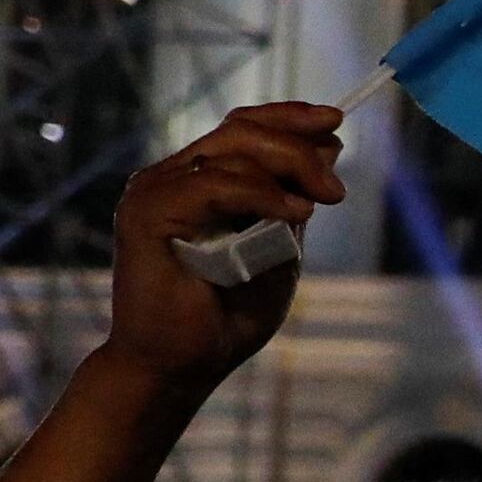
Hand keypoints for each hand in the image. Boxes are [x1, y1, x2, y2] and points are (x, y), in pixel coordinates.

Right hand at [104, 106, 341, 387]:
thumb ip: (295, 198)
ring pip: (231, 151)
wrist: (184, 364)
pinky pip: (212, 185)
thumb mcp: (281, 247)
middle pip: (241, 131)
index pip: (242, 126)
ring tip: (316, 206)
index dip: (288, 116)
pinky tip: (292, 212)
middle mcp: (172, 178)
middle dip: (298, 148)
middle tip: (335, 191)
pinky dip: (258, 193)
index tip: (335, 120)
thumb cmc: (228, 316)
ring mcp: (154, 191)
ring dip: (287, 169)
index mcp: (199, 181)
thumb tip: (329, 145)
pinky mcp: (145, 213)